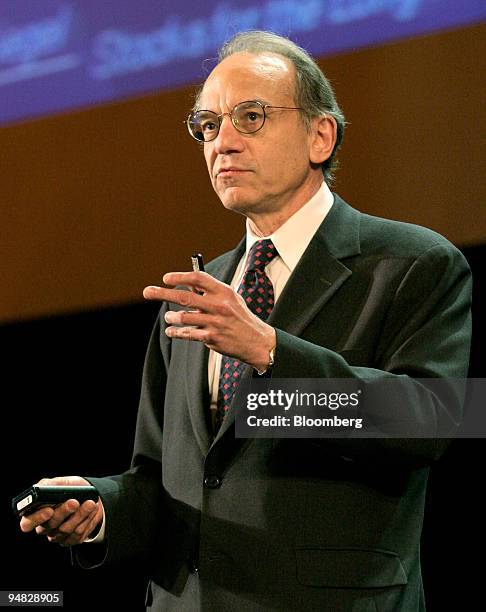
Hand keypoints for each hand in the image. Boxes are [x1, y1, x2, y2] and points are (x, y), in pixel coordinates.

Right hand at [19, 476, 103, 546]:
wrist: (89, 494)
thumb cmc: (70, 488)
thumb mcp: (59, 482)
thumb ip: (48, 485)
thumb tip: (42, 487)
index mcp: (36, 513)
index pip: (27, 523)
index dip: (36, 519)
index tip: (49, 510)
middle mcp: (44, 527)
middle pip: (50, 525)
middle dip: (63, 512)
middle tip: (74, 502)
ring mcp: (57, 535)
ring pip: (66, 530)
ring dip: (80, 515)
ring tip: (90, 503)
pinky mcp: (71, 540)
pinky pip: (78, 534)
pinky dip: (88, 520)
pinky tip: (92, 510)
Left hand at [143, 271, 275, 371]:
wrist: (257, 342)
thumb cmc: (240, 318)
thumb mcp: (231, 299)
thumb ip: (211, 291)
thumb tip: (187, 283)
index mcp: (224, 292)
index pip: (198, 278)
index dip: (180, 276)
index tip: (166, 278)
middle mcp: (219, 306)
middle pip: (185, 296)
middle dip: (162, 293)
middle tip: (147, 292)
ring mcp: (214, 322)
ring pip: (183, 317)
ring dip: (171, 316)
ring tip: (169, 316)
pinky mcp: (211, 338)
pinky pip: (187, 333)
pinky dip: (176, 332)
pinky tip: (171, 331)